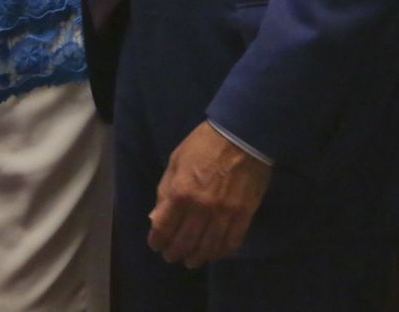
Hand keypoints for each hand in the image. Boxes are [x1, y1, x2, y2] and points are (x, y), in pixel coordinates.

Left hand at [148, 121, 272, 268]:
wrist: (241, 137)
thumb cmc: (203, 145)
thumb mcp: (175, 162)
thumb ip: (165, 191)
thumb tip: (156, 217)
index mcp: (180, 192)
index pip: (163, 227)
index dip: (157, 240)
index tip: (156, 245)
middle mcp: (200, 208)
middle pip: (184, 242)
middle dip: (175, 253)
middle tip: (171, 257)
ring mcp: (223, 214)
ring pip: (208, 247)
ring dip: (197, 258)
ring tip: (191, 261)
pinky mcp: (243, 216)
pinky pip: (231, 242)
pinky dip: (220, 252)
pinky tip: (213, 254)